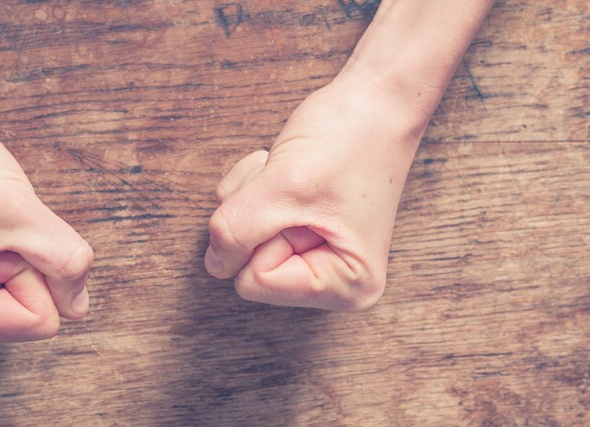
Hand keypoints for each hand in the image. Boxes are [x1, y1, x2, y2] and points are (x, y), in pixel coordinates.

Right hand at [0, 106, 93, 344]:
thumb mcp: (21, 214)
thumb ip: (65, 263)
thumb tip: (79, 306)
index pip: (42, 322)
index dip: (34, 271)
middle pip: (35, 313)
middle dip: (27, 262)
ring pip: (31, 294)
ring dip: (22, 252)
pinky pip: (18, 277)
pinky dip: (15, 246)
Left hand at [204, 85, 423, 310]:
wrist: (375, 100)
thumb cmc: (349, 138)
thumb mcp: (284, 186)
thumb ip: (238, 230)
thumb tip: (215, 263)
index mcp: (345, 287)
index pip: (254, 282)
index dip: (259, 235)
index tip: (296, 201)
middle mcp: (334, 282)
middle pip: (247, 265)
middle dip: (256, 215)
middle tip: (292, 184)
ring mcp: (316, 255)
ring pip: (242, 240)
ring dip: (254, 196)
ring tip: (294, 174)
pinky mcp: (300, 231)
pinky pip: (245, 220)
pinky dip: (255, 187)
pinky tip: (288, 169)